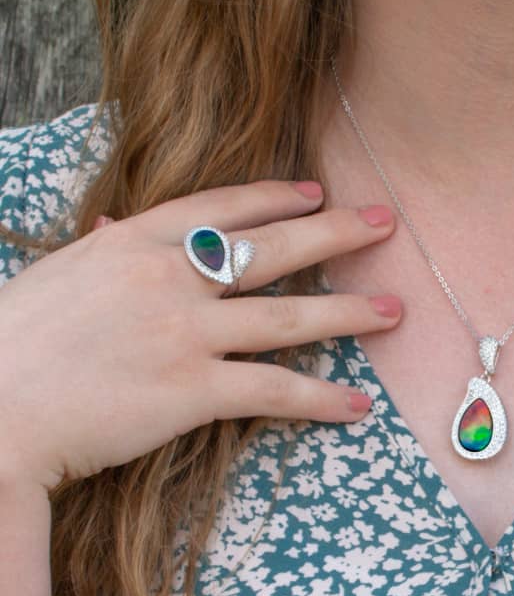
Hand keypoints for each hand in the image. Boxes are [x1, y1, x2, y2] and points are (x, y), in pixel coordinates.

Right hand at [0, 180, 399, 492]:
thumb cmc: (15, 343)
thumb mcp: (61, 278)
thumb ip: (103, 252)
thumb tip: (115, 228)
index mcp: (132, 242)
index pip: (221, 210)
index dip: (276, 198)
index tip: (316, 191)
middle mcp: (168, 279)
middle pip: (272, 250)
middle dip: (336, 234)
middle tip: (384, 224)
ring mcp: (184, 334)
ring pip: (289, 317)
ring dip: (350, 313)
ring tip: (394, 310)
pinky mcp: (193, 391)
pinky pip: (275, 391)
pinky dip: (322, 400)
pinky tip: (358, 404)